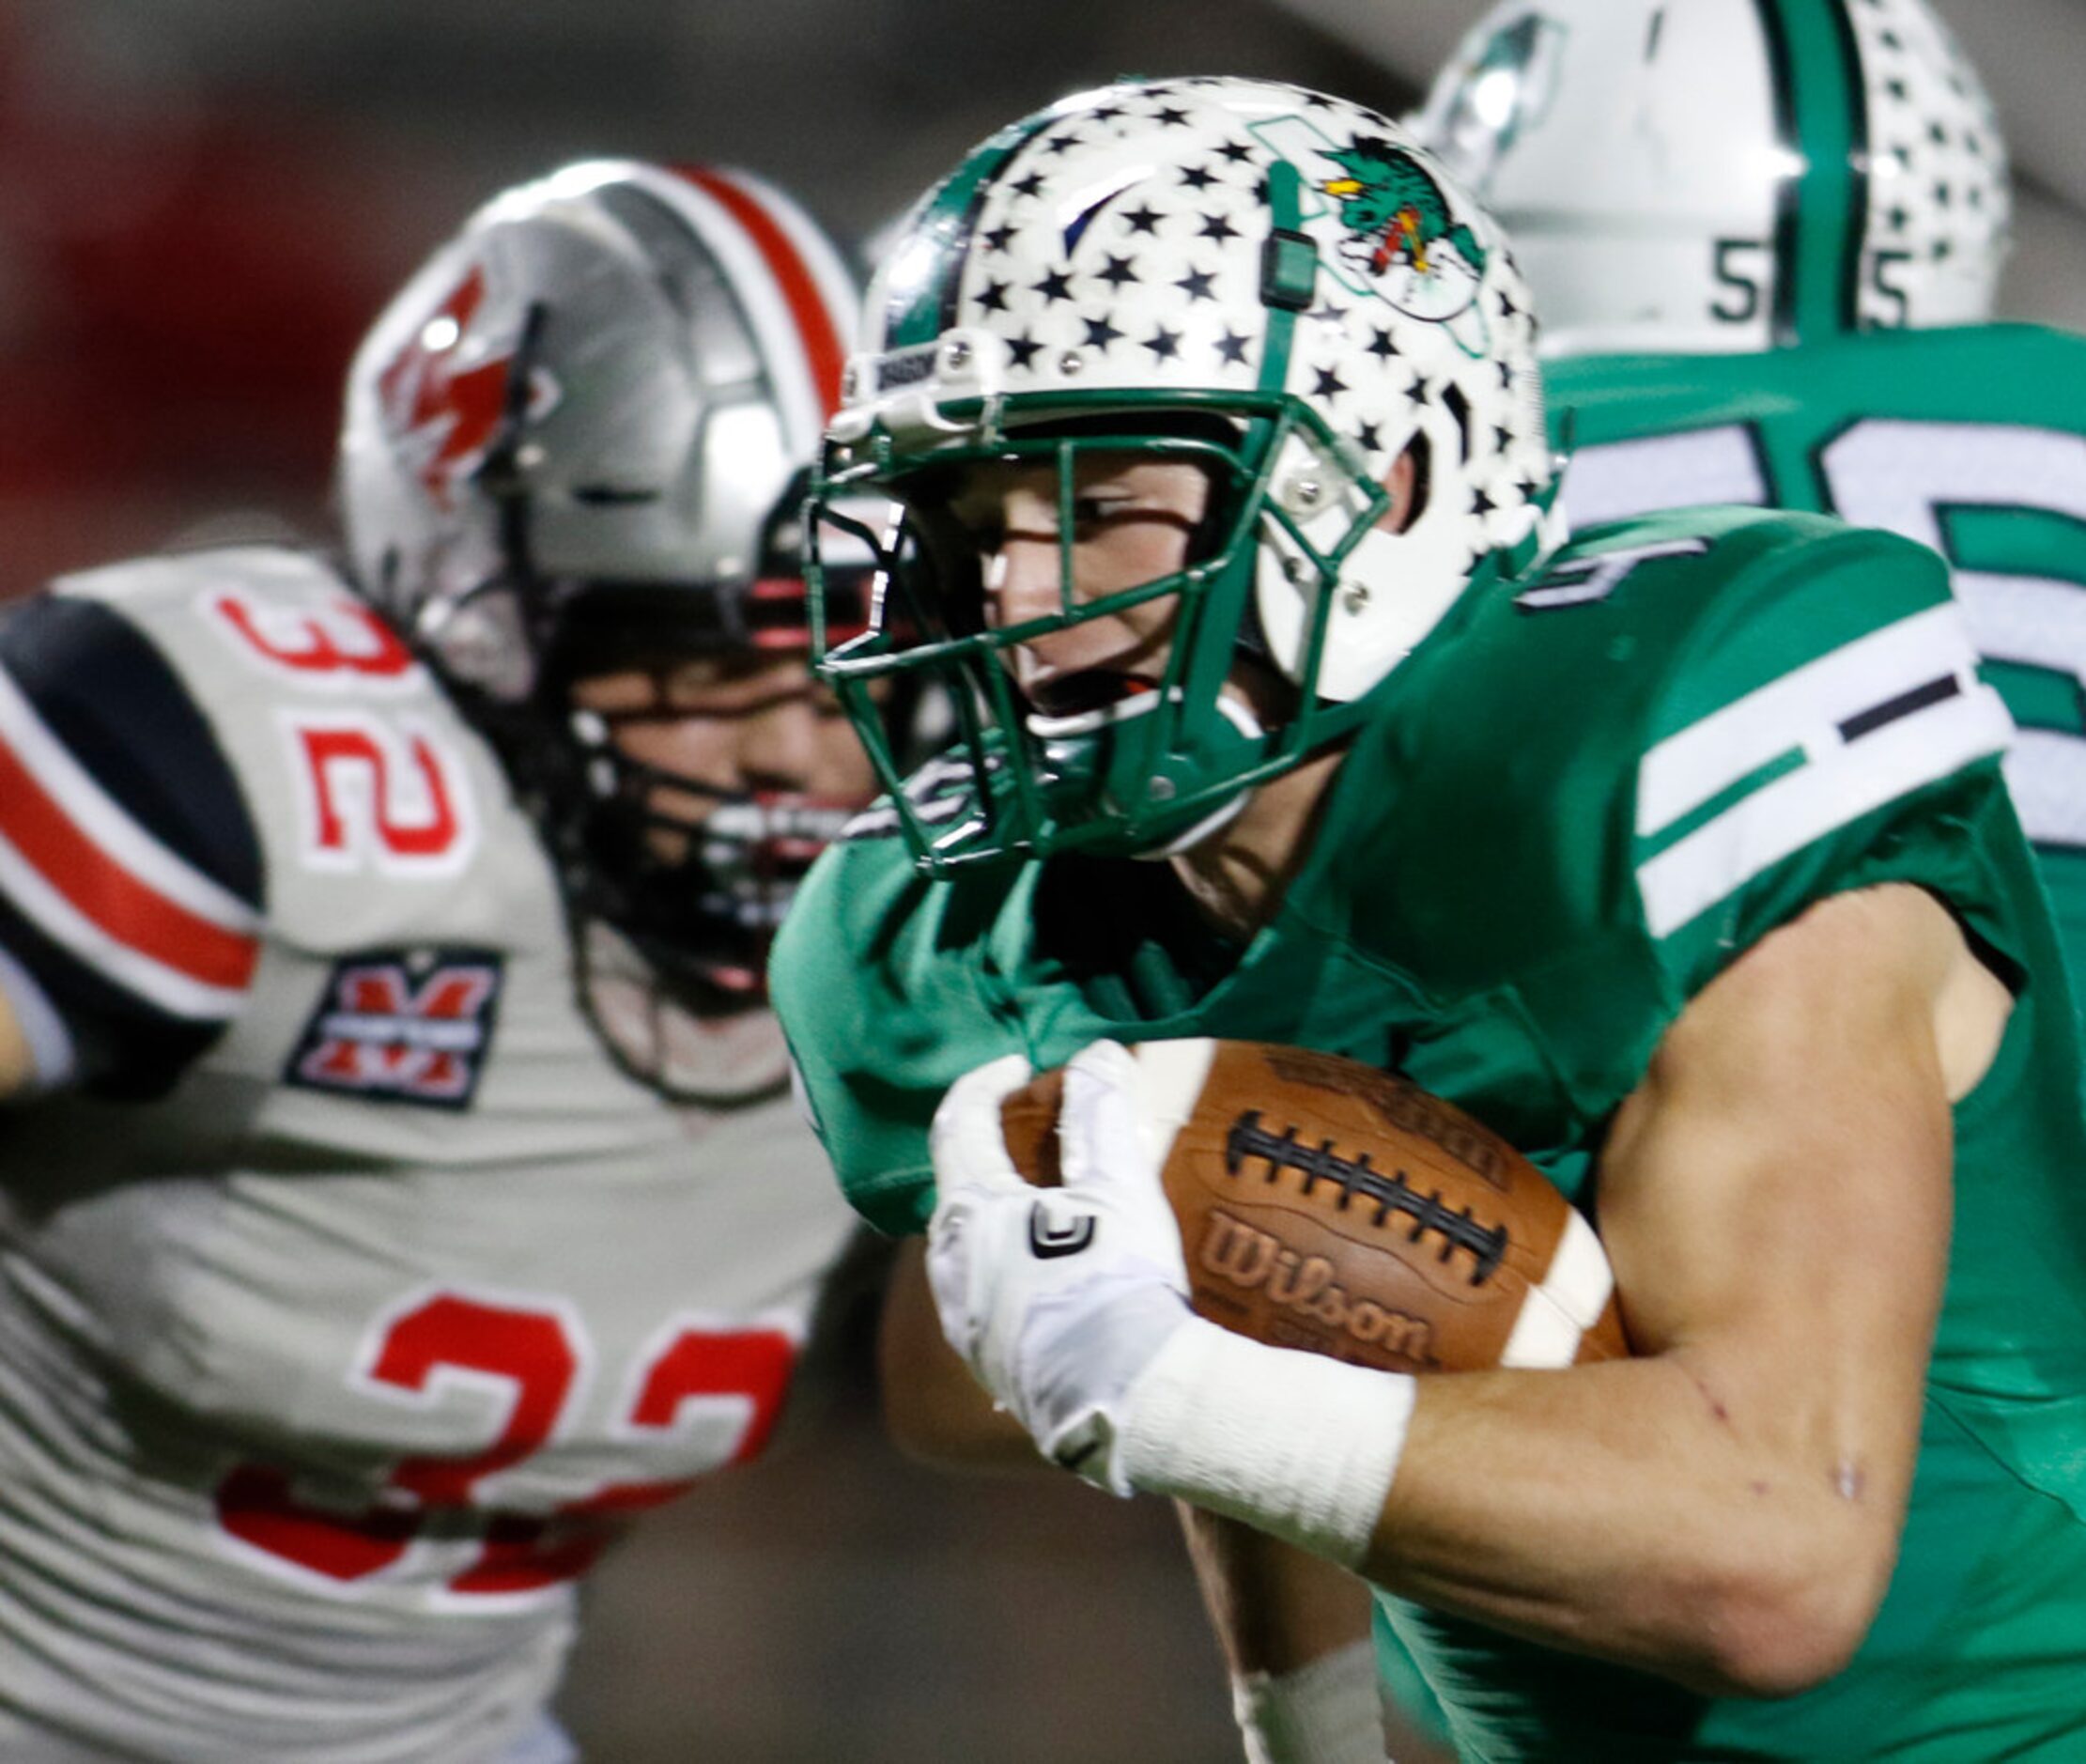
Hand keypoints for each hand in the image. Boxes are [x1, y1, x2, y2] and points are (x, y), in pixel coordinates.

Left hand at [925, 1039, 1192, 1491]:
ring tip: (1052, 1203)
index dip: (986, 1085)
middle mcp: (950, 1268)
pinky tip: (1057, 1274)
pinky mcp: (990, 1365)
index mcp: (969, 1214)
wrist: (1128, 1403)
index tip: (1019, 1067)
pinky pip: (989, 1296)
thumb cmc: (1116, 1284)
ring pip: (971, 1246)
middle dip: (993, 1151)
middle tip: (1038, 1131)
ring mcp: (965, 1323)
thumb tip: (1096, 1056)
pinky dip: (1013, 1264)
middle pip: (960, 1188)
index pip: (958, 1125)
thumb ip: (1100, 1113)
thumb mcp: (1118, 1186)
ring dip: (1002, 1213)